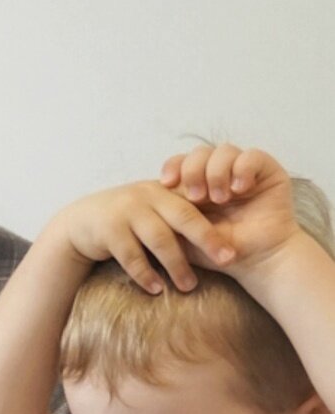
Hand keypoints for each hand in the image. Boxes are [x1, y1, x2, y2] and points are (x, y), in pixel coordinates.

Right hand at [44, 180, 235, 296]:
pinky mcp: (108, 230)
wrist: (81, 222)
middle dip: (208, 239)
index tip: (235, 241)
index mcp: (164, 190)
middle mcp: (148, 196)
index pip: (197, 204)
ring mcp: (127, 212)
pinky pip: (131, 256)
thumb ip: (177, 214)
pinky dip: (145, 274)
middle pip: (184, 217)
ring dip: (176, 264)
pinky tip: (157, 288)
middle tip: (228, 260)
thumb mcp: (152, 209)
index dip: (217, 220)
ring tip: (189, 286)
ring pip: (159, 239)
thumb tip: (218, 233)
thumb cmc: (125, 219)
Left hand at [159, 143, 303, 278]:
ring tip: (220, 198)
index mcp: (199, 184)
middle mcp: (220, 173)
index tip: (166, 183)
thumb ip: (167, 218)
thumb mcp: (184, 236)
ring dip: (216, 173)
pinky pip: (252, 156)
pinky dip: (242, 169)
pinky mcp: (267, 170)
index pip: (182, 162)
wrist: (254, 263)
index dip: (174, 166)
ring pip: (224, 151)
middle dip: (193, 171)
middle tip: (196, 198)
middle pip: (200, 152)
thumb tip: (146, 202)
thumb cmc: (217, 253)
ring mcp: (243, 170)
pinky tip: (239, 189)